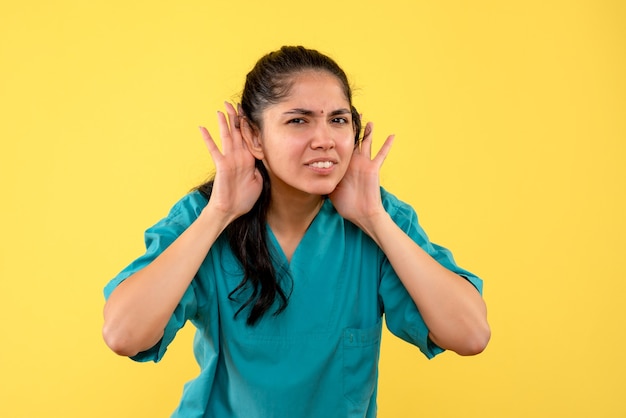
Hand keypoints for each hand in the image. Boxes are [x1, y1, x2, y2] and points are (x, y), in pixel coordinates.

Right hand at [199, 102, 262, 220]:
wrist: (231, 211)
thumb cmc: (244, 199)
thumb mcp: (258, 181)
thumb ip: (259, 168)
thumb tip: (263, 159)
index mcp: (249, 159)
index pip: (248, 137)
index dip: (248, 124)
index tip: (248, 111)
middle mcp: (239, 156)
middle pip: (237, 132)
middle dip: (236, 117)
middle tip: (232, 102)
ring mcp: (229, 160)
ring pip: (227, 136)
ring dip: (224, 123)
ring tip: (221, 109)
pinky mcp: (222, 165)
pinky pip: (214, 149)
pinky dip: (208, 139)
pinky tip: (202, 128)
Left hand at [329, 122, 393, 230]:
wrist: (360, 213)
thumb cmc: (347, 204)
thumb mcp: (331, 188)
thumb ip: (324, 179)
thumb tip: (309, 174)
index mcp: (343, 165)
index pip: (339, 147)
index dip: (336, 136)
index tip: (331, 125)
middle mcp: (354, 162)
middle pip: (353, 141)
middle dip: (352, 129)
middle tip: (350, 115)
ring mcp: (364, 163)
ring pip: (366, 143)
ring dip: (368, 132)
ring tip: (368, 120)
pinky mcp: (373, 168)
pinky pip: (381, 154)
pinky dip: (387, 145)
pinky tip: (392, 135)